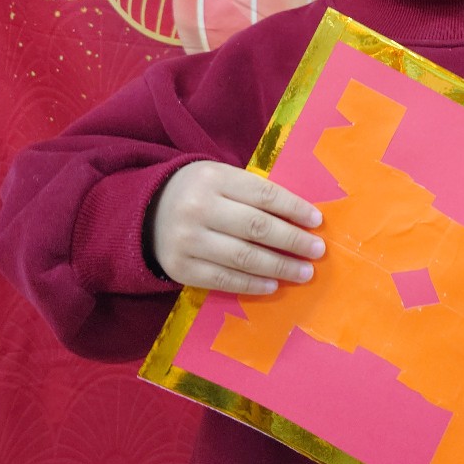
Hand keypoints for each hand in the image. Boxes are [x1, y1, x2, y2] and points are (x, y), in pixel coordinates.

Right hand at [150, 160, 324, 294]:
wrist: (145, 212)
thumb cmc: (198, 193)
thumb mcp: (221, 179)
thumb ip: (254, 193)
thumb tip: (301, 218)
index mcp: (215, 179)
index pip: (264, 194)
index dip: (294, 209)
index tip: (317, 221)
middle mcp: (199, 208)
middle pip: (257, 227)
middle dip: (293, 241)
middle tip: (318, 251)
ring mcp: (188, 241)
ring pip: (243, 257)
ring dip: (279, 266)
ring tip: (304, 272)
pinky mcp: (181, 269)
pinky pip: (223, 280)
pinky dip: (252, 284)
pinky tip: (273, 285)